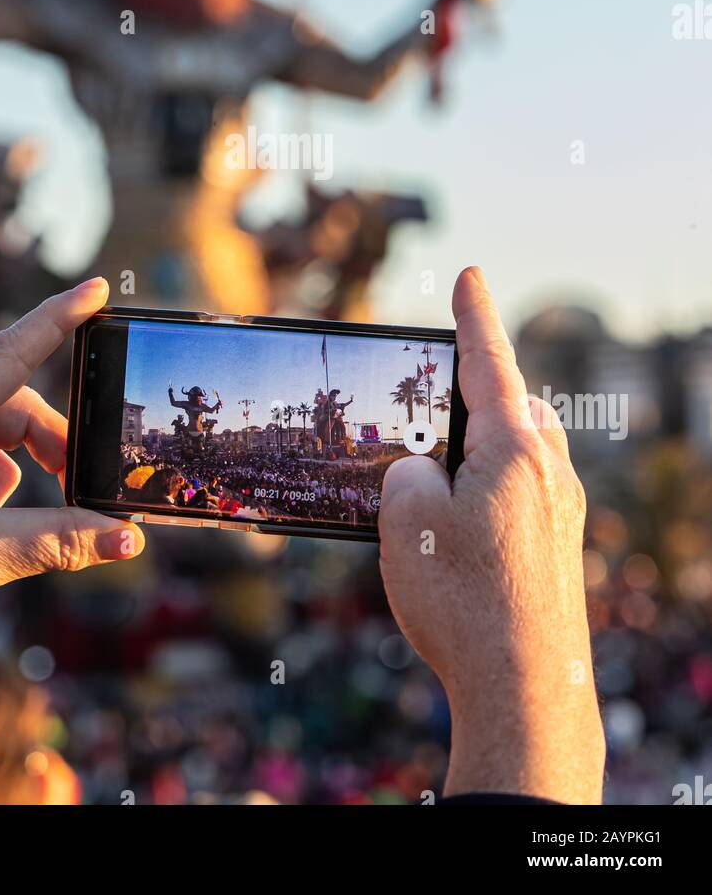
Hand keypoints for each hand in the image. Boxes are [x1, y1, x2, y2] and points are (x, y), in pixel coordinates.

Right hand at [379, 267, 604, 803]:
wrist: (525, 691)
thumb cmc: (461, 600)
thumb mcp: (403, 518)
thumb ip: (408, 472)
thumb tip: (426, 471)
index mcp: (514, 448)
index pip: (487, 361)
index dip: (472, 314)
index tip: (471, 274)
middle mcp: (550, 470)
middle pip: (511, 405)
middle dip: (476, 396)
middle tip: (433, 407)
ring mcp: (561, 511)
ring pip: (520, 452)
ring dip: (483, 449)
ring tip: (437, 482)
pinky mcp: (559, 548)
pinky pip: (525, 493)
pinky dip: (492, 490)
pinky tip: (460, 533)